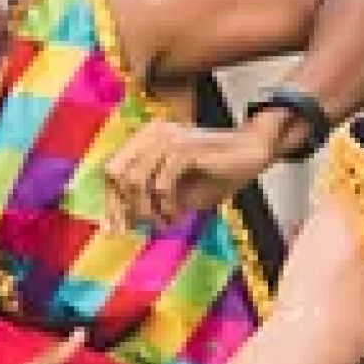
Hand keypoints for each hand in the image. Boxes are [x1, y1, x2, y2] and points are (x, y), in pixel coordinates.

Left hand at [101, 118, 273, 229]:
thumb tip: (124, 221)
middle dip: (122, 207)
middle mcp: (151, 134)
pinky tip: (178, 216)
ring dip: (147, 211)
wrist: (253, 153)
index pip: (112, 170)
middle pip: (116, 175)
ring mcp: (167, 139)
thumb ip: (150, 200)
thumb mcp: (178, 191)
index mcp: (145, 139)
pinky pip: (161, 185)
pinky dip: (167, 207)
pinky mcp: (184, 149)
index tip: (114, 229)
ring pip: (135, 182)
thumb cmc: (216, 173)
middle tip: (135, 229)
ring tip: (165, 223)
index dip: (110, 201)